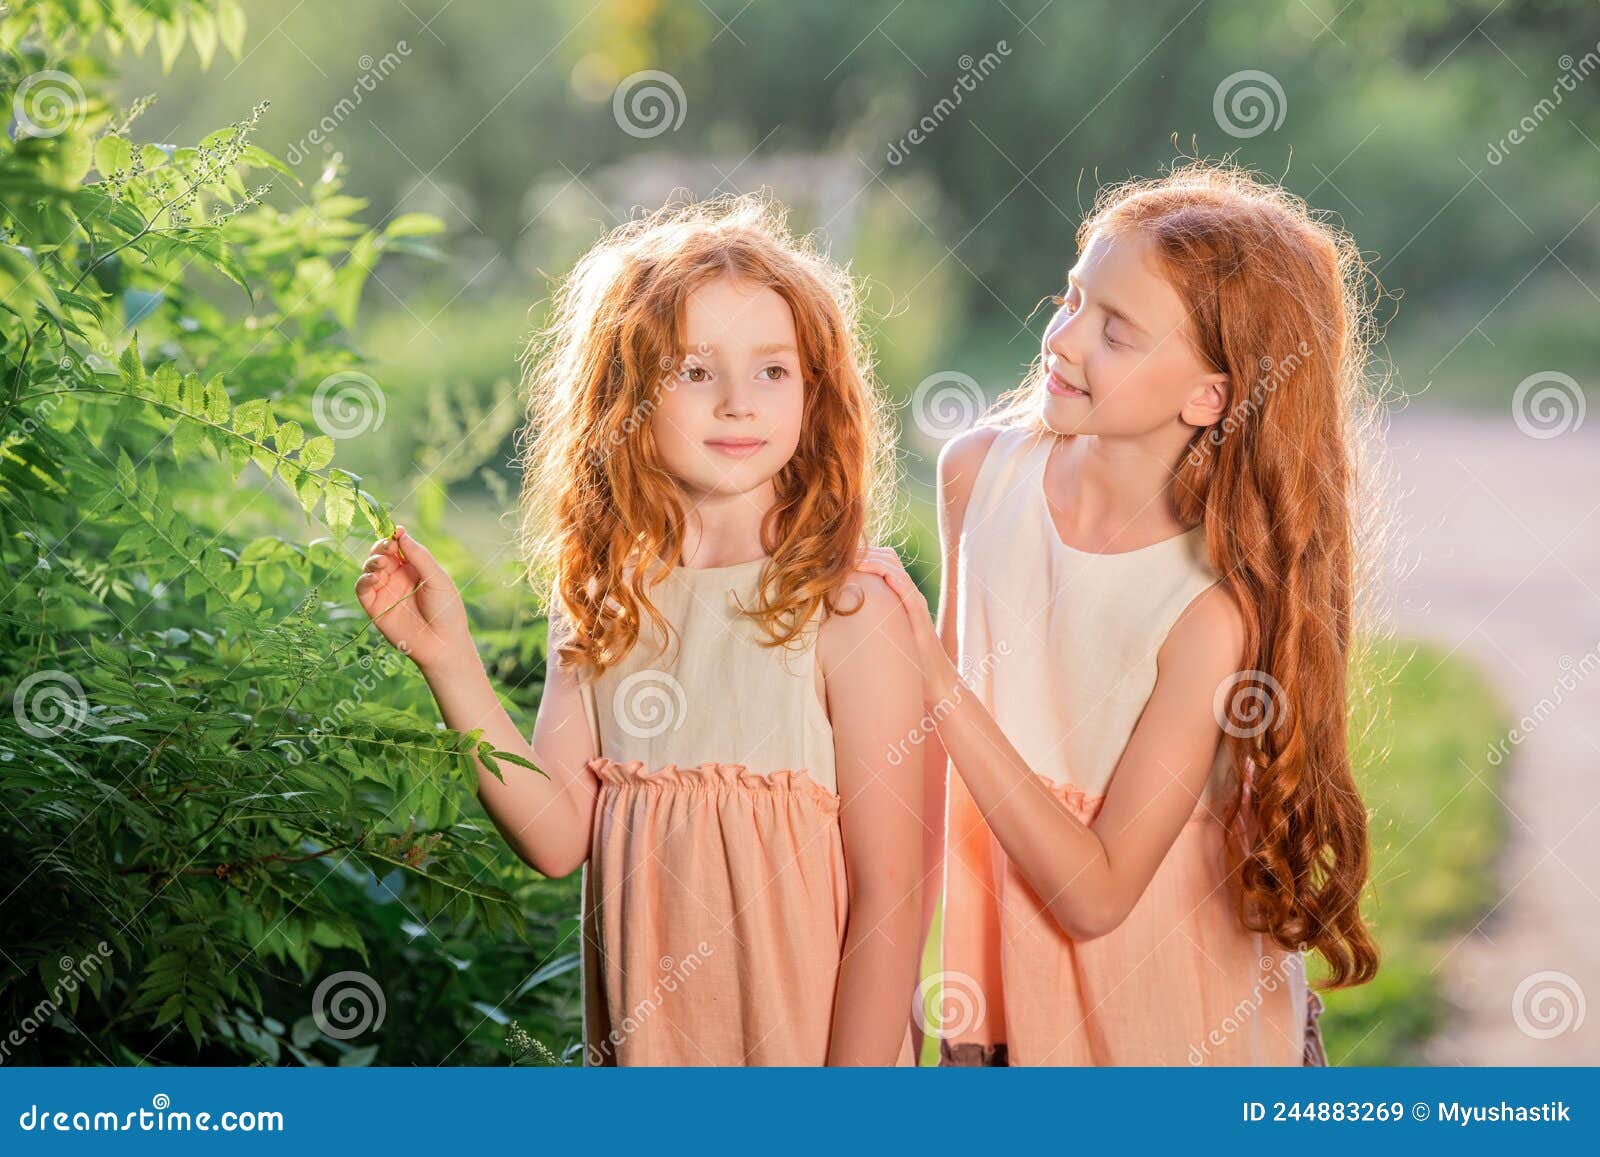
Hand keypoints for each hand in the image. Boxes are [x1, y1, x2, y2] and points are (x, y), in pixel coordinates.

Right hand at [354, 526, 474, 674]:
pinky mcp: (375, 608)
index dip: (393, 537)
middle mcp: (398, 578)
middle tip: (388, 547)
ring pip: (369, 568)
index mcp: (415, 568)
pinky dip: (364, 579)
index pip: (398, 546)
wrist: (444, 644)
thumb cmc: (447, 610)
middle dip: (381, 547)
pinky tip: (374, 577)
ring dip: (372, 561)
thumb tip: (401, 533)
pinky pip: (362, 589)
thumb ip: (419, 556)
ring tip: (382, 563)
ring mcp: (386, 592)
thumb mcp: (437, 578)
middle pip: (381, 554)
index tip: (395, 532)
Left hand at [853, 546, 953, 701]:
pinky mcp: (919, 612)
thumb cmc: (908, 662)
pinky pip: (904, 586)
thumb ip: (868, 624)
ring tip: (850, 560)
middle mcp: (908, 594)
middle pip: (888, 557)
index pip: (882, 563)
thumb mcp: (884, 636)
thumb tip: (838, 621)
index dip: (861, 555)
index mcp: (898, 596)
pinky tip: (872, 572)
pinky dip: (888, 574)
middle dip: (863, 551)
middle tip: (839, 554)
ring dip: (871, 558)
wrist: (935, 680)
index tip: (837, 557)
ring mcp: (914, 601)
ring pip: (894, 566)